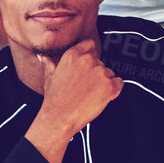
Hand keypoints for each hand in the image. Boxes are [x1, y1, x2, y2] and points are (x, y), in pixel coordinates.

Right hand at [24, 40, 122, 162]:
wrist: (60, 117)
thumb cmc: (55, 100)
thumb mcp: (49, 77)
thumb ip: (49, 64)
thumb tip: (44, 57)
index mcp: (73, 55)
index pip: (89, 45)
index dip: (91, 55)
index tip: (90, 64)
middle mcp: (88, 61)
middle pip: (100, 62)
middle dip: (96, 74)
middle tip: (86, 87)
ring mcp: (100, 73)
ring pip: (109, 73)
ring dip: (104, 83)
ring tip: (90, 95)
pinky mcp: (109, 86)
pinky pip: (119, 83)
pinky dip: (114, 89)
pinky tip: (103, 96)